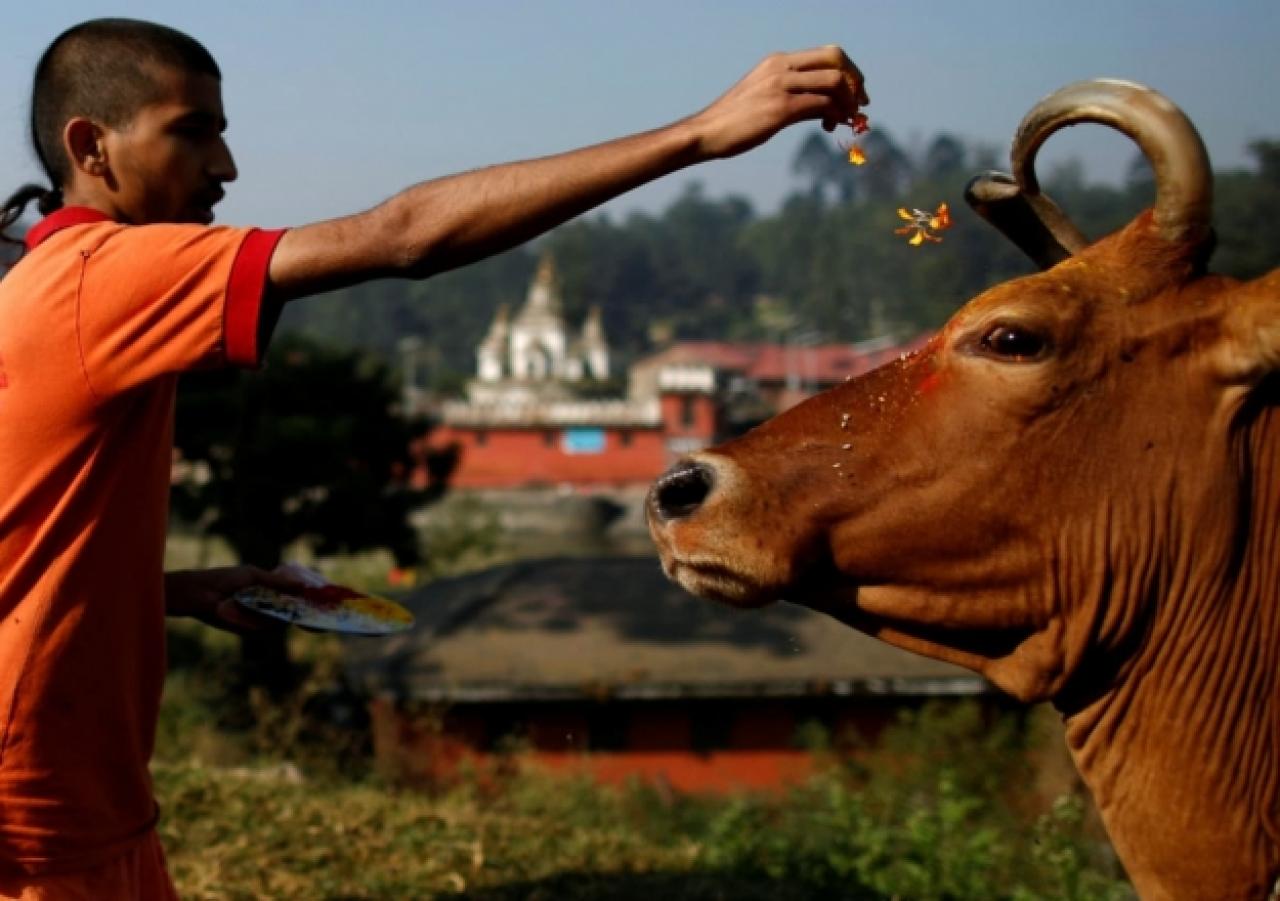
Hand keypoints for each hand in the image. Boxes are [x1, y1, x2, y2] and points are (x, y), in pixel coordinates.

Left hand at [165, 565, 307, 635]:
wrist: (199, 593)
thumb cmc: (224, 579)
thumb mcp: (254, 576)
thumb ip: (278, 582)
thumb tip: (303, 585)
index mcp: (265, 591)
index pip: (289, 596)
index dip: (304, 597)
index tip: (319, 597)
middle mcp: (263, 607)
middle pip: (289, 611)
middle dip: (303, 610)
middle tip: (320, 610)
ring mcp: (257, 619)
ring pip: (281, 622)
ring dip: (290, 616)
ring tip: (303, 612)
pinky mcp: (249, 630)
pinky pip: (267, 629)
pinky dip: (274, 623)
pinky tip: (281, 616)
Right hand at [688, 45, 868, 159]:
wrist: (706, 133)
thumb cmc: (734, 122)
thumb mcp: (765, 99)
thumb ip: (794, 96)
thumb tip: (827, 108)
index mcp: (777, 61)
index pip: (827, 54)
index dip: (849, 71)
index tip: (857, 93)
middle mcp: (781, 67)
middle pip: (836, 59)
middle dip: (856, 81)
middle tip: (861, 105)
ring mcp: (781, 86)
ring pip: (834, 82)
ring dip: (849, 103)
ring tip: (846, 121)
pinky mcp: (780, 109)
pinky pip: (822, 105)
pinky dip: (835, 115)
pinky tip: (831, 126)